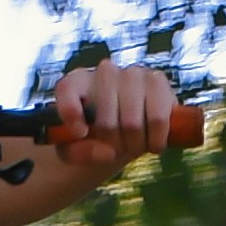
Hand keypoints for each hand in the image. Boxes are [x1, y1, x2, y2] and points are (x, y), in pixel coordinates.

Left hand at [47, 58, 193, 166]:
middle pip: (106, 122)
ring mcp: (134, 73)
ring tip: (135, 145)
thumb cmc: (95, 137)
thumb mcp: (73, 151)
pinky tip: (153, 142)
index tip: (80, 134)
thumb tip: (108, 152)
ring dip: (135, 145)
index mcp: (76, 83)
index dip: (71, 115)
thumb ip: (79, 153)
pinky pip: (158, 119)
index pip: (67, 90)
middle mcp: (105, 72)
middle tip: (116, 148)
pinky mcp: (158, 81)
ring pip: (132, 123)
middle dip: (113, 145)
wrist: (128, 131)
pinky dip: (156, 140)